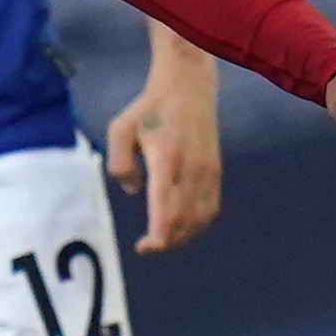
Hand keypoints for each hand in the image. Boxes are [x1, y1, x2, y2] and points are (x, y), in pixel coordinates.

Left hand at [104, 43, 222, 253]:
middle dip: (167, 241)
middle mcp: (192, 168)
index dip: (158, 235)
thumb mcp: (120, 129)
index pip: (166, 207)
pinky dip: (198, 224)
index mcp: (167, 159)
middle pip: (185, 219)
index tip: (143, 248)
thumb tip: (132, 192)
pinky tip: (182, 228)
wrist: (188, 87)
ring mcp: (208, 171)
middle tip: (147, 248)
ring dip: (183, 236)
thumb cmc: (148, 109)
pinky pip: (211, 207)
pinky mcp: (216, 171)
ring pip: (201, 217)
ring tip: (163, 241)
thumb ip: (119, 163)